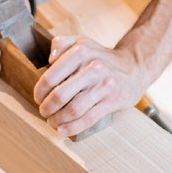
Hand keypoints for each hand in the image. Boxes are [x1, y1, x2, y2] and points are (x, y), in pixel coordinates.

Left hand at [33, 37, 151, 137]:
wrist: (133, 67)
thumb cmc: (101, 58)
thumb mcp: (81, 42)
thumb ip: (61, 44)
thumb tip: (49, 59)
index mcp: (81, 52)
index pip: (51, 77)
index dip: (39, 92)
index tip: (38, 98)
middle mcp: (93, 68)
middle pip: (60, 95)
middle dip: (47, 108)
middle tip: (43, 111)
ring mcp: (104, 86)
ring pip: (73, 109)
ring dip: (58, 120)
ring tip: (52, 121)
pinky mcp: (112, 101)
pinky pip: (88, 119)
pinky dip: (72, 127)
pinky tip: (64, 130)